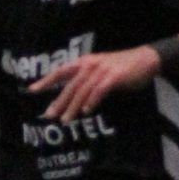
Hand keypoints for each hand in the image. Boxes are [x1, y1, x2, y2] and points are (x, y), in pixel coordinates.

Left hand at [30, 44, 161, 122]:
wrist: (146, 59)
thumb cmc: (123, 67)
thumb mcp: (101, 70)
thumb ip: (88, 81)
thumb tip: (74, 97)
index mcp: (85, 62)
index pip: (61, 71)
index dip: (46, 80)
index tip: (32, 90)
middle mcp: (90, 64)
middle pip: (70, 85)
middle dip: (58, 101)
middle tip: (48, 115)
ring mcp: (101, 70)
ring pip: (82, 90)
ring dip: (73, 106)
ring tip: (66, 120)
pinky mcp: (113, 76)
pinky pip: (99, 91)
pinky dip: (91, 101)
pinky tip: (86, 111)